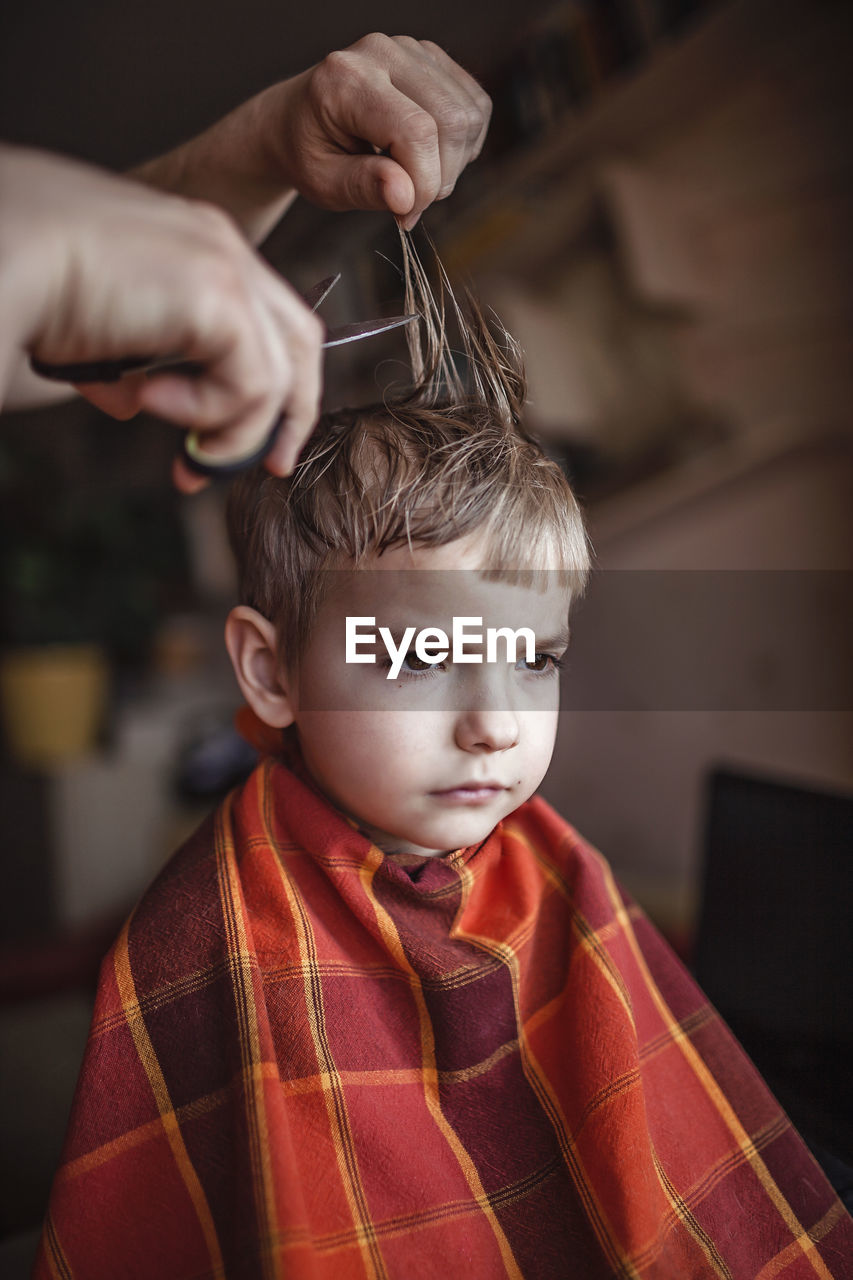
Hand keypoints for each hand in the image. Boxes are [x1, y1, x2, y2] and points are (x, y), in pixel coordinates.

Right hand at [1, 146, 322, 490]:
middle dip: (290, 416)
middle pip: (300, 343)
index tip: (238, 440)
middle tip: (269, 469)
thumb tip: (131, 404)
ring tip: (185, 455)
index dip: (268, 388)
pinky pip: (251, 385)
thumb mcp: (88, 330)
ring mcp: (225, 266)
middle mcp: (220, 247)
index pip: (264, 321)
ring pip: (280, 374)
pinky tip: (149, 402)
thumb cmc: (20, 280)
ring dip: (237, 434)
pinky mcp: (220, 296)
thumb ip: (124, 364)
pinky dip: (209, 415)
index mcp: (194, 245)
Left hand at [271, 35, 491, 229]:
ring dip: (454, 163)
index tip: (405, 215)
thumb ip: (363, 188)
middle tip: (410, 202)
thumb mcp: (323, 183)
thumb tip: (406, 198)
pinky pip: (475, 106)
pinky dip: (463, 143)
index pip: (416, 131)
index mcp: (346, 80)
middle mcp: (382, 53)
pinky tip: (431, 155)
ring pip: (469, 115)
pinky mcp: (431, 58)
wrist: (296, 120)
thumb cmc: (308, 153)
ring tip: (415, 177)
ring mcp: (410, 49)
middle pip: (451, 121)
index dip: (425, 184)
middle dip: (442, 177)